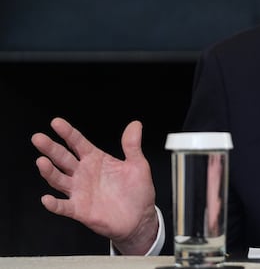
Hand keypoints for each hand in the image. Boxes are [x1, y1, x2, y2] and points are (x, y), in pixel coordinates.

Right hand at [31, 117, 158, 254]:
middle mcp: (83, 173)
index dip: (67, 133)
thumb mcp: (138, 165)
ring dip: (49, 171)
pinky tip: (47, 199)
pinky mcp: (79, 209)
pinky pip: (63, 206)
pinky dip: (54, 204)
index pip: (78, 143)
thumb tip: (136, 125)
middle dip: (51, 148)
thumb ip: (132, 145)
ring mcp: (79, 191)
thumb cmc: (137, 191)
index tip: (56, 122)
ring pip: (59, 179)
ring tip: (42, 161)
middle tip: (38, 138)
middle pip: (63, 158)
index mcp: (96, 159)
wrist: (139, 218)